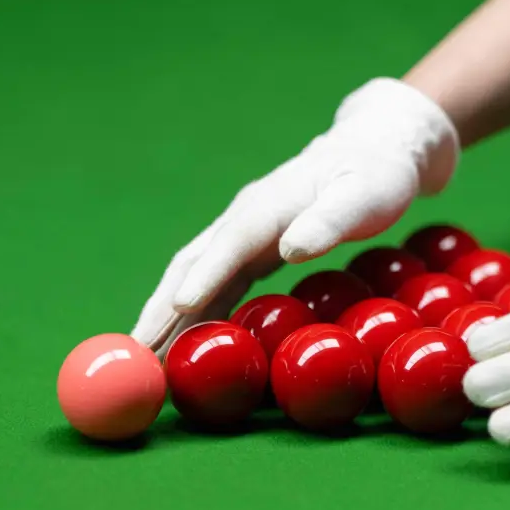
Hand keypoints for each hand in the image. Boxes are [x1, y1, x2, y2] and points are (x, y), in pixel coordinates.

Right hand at [130, 78, 459, 354]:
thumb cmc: (374, 176)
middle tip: (136, 352)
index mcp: (269, 204)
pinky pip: (213, 284)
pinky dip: (193, 313)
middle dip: (162, 307)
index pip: (230, 243)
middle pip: (194, 264)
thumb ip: (329, 222)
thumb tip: (291, 250)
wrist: (372, 150)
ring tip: (145, 359)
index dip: (205, 275)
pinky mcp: (250, 248)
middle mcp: (244, 218)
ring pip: (194, 276)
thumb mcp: (363, 196)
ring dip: (167, 316)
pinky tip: (182, 343)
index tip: (179, 307)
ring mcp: (243, 233)